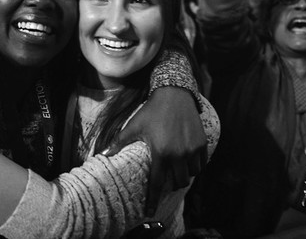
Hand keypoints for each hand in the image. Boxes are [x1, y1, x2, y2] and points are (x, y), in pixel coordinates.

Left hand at [104, 87, 206, 215]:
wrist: (174, 94)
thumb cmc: (151, 111)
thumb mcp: (134, 126)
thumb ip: (119, 142)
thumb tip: (103, 155)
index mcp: (161, 152)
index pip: (157, 183)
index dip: (153, 199)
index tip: (150, 211)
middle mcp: (179, 154)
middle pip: (178, 182)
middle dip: (172, 184)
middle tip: (167, 178)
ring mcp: (192, 149)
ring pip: (192, 174)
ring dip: (184, 175)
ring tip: (177, 168)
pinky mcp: (202, 143)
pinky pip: (202, 163)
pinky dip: (195, 166)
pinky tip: (188, 161)